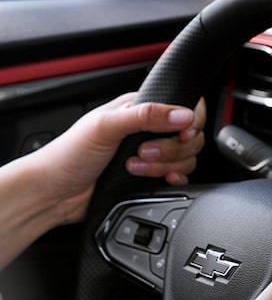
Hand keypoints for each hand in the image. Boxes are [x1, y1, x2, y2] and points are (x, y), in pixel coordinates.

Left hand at [36, 94, 205, 225]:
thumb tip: (183, 114)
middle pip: (189, 135)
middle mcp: (148, 129)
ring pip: (186, 157)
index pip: (183, 106)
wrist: (55, 193)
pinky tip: (161, 179)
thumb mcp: (104, 126)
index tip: (180, 134)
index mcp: (138, 109)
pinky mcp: (154, 176)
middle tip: (142, 151)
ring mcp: (153, 154)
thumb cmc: (68, 155)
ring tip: (135, 166)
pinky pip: (181, 176)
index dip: (189, 121)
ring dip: (164, 165)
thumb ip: (146, 116)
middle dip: (171, 149)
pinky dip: (175, 178)